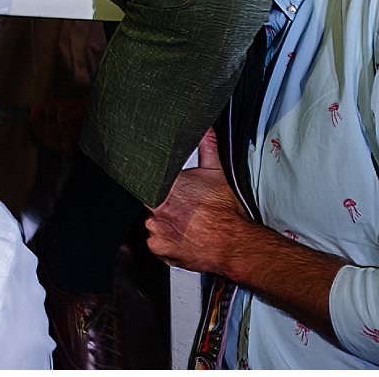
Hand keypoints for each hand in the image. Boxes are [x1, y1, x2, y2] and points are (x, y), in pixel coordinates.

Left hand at [145, 130, 252, 272]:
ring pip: (152, 222)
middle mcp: (156, 208)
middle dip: (161, 203)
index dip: (150, 181)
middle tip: (181, 206)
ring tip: (184, 223)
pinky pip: (156, 243)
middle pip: (148, 202)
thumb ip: (207, 147)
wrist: (235, 244)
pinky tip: (182, 236)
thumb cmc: (225, 212)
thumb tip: (205, 129)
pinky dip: (166, 241)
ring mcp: (156, 230)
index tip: (158, 185)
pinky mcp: (160, 249)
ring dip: (163, 222)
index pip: (143, 179)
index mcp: (165, 187)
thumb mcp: (216, 173)